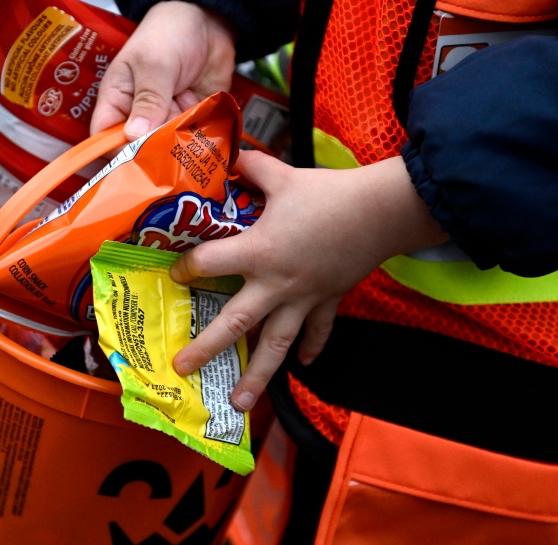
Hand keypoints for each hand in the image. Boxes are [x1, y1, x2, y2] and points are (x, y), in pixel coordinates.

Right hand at [91, 1, 236, 139]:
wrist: (209, 21)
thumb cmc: (169, 32)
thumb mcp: (154, 63)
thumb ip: (148, 99)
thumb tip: (133, 135)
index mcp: (117, 99)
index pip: (104, 137)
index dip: (114, 152)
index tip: (132, 162)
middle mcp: (140, 116)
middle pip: (139, 149)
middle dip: (155, 152)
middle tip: (171, 146)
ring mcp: (167, 120)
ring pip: (169, 148)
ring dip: (181, 145)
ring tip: (192, 130)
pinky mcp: (192, 122)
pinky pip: (194, 141)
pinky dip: (201, 140)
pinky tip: (207, 132)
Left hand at [170, 151, 448, 410]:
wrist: (382, 212)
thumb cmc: (329, 194)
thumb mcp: (284, 176)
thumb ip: (252, 168)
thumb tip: (229, 154)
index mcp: (259, 251)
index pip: (210, 263)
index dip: (187, 267)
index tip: (174, 274)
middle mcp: (276, 283)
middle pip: (236, 322)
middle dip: (207, 348)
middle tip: (182, 369)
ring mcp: (303, 299)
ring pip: (276, 344)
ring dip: (257, 376)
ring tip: (238, 403)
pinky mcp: (328, 301)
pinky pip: (318, 331)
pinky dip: (312, 348)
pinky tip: (304, 365)